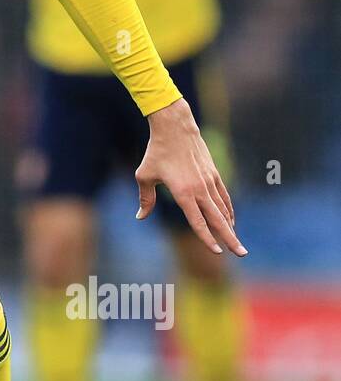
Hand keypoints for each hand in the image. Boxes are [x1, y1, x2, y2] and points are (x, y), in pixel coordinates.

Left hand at [135, 98, 245, 256]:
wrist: (175, 126)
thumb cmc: (156, 152)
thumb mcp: (144, 176)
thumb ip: (145, 199)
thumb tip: (140, 217)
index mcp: (183, 192)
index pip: (197, 221)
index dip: (207, 238)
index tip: (216, 252)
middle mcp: (199, 189)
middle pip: (218, 219)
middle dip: (229, 238)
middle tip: (242, 253)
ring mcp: (209, 181)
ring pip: (223, 209)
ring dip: (230, 226)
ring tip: (237, 243)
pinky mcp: (214, 174)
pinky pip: (223, 197)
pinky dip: (228, 210)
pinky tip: (230, 220)